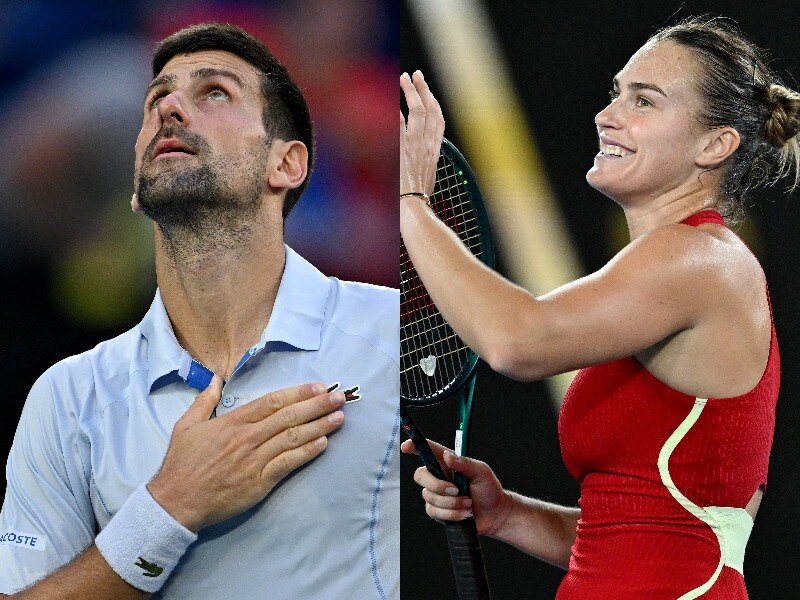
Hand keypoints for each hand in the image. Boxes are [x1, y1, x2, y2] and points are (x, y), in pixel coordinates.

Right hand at [148, 377, 344, 531]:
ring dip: (319, 426)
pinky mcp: (259, 482)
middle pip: (289, 416)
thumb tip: (216, 380)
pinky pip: (288, 463)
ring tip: (339, 417)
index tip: (317, 386)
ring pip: (293, 437)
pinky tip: (323, 444)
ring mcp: (254, 459)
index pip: (272, 401)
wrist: (176, 501)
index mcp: (233, 422)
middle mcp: (247, 437)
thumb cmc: (181, 464)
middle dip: (317, 405)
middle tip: (339, 396)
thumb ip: (204, 400)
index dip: (298, 393)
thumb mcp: (186, 426)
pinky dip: (307, 453)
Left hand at [400, 70, 444, 196]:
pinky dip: (395, 109)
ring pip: (418, 110)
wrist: (414, 208)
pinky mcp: (402, 149)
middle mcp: (428, 145)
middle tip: (415, 75)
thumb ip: (424, 163)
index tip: (428, 93)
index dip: (434, 103)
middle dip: (424, 89)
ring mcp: (416, 146)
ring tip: (403, 78)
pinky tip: (389, 98)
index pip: (439, 121)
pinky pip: (399, 123)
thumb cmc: (417, 199)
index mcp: (435, 151)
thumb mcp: (426, 178)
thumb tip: (421, 160)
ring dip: (411, 92)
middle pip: (431, 110)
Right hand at [401, 438, 513, 536]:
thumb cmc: (489, 489)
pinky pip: (435, 512)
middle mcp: (438, 476)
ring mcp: (436, 494)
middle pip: (420, 476)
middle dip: (437, 485)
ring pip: (430, 497)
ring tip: (468, 504)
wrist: (495, 514)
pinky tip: (465, 514)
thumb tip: (446, 455)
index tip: (406, 446)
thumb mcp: (481, 472)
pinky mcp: (437, 511)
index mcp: (447, 463)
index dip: (414, 446)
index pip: (426, 451)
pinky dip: (452, 514)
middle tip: (457, 490)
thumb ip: (464, 463)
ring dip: (451, 502)